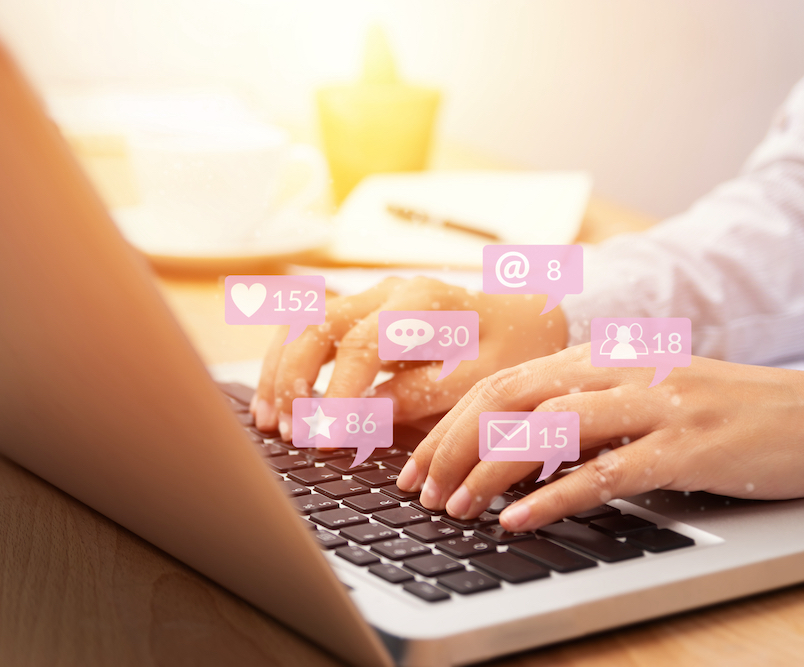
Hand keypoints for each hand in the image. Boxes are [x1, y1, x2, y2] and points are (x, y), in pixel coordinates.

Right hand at [251, 277, 566, 436]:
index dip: (338, 395)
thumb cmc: (514, 349)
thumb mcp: (481, 379)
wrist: (531, 317)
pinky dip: (287, 361)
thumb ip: (422, 395)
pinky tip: (280, 401)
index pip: (360, 345)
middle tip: (292, 433)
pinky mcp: (364, 313)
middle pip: (317, 324)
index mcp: (422, 303)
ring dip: (280, 370)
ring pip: (302, 321)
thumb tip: (363, 418)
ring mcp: (372, 298)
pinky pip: (310, 327)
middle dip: (294, 380)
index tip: (327, 440)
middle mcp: (389, 291)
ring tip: (272, 423)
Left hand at [396, 345, 803, 531]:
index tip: (414, 463)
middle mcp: (619, 370)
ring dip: (489, 471)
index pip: (502, 380)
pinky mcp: (685, 447)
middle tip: (419, 491)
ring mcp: (653, 404)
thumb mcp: (641, 395)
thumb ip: (581, 410)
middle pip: (510, 397)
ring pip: (548, 429)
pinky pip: (606, 472)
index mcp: (601, 356)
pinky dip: (554, 497)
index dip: (448, 421)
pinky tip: (518, 520)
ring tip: (454, 509)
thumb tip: (508, 447)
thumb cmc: (721, 409)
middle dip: (451, 445)